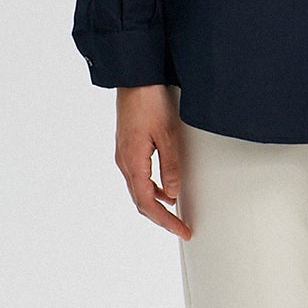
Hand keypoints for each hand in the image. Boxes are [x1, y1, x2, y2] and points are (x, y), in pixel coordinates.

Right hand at [115, 85, 190, 238]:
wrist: (135, 78)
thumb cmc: (149, 101)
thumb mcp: (168, 134)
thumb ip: (171, 165)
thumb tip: (174, 193)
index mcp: (133, 161)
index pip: (148, 203)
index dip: (166, 220)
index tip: (182, 230)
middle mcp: (125, 162)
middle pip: (141, 201)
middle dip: (162, 218)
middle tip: (182, 228)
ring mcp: (124, 155)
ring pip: (139, 190)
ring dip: (157, 205)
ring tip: (176, 214)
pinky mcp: (128, 148)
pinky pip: (139, 177)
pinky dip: (153, 189)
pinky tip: (167, 189)